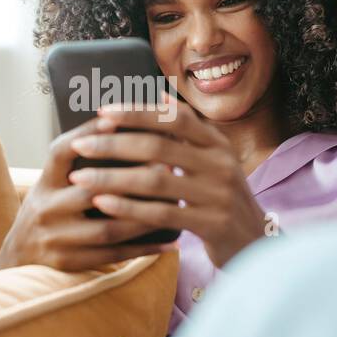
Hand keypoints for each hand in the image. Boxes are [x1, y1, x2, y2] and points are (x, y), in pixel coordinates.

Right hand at [0, 115, 179, 271]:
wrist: (18, 255)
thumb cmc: (49, 209)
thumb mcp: (52, 183)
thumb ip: (78, 162)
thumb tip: (121, 127)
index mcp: (44, 182)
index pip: (61, 152)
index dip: (86, 133)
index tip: (116, 120)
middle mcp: (45, 208)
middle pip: (90, 192)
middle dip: (131, 180)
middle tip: (166, 168)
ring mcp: (56, 238)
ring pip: (107, 228)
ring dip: (144, 217)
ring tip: (172, 205)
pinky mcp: (69, 263)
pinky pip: (112, 256)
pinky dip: (142, 250)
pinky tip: (168, 245)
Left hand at [65, 93, 268, 269]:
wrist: (256, 242)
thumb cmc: (223, 197)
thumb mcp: (213, 159)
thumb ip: (188, 130)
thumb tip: (161, 94)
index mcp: (217, 142)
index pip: (174, 117)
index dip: (137, 113)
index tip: (102, 113)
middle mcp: (220, 163)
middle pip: (159, 147)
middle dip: (114, 145)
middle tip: (80, 145)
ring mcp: (217, 194)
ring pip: (156, 181)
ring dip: (113, 178)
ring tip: (80, 178)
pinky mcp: (211, 224)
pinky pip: (161, 213)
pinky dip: (128, 208)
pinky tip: (103, 203)